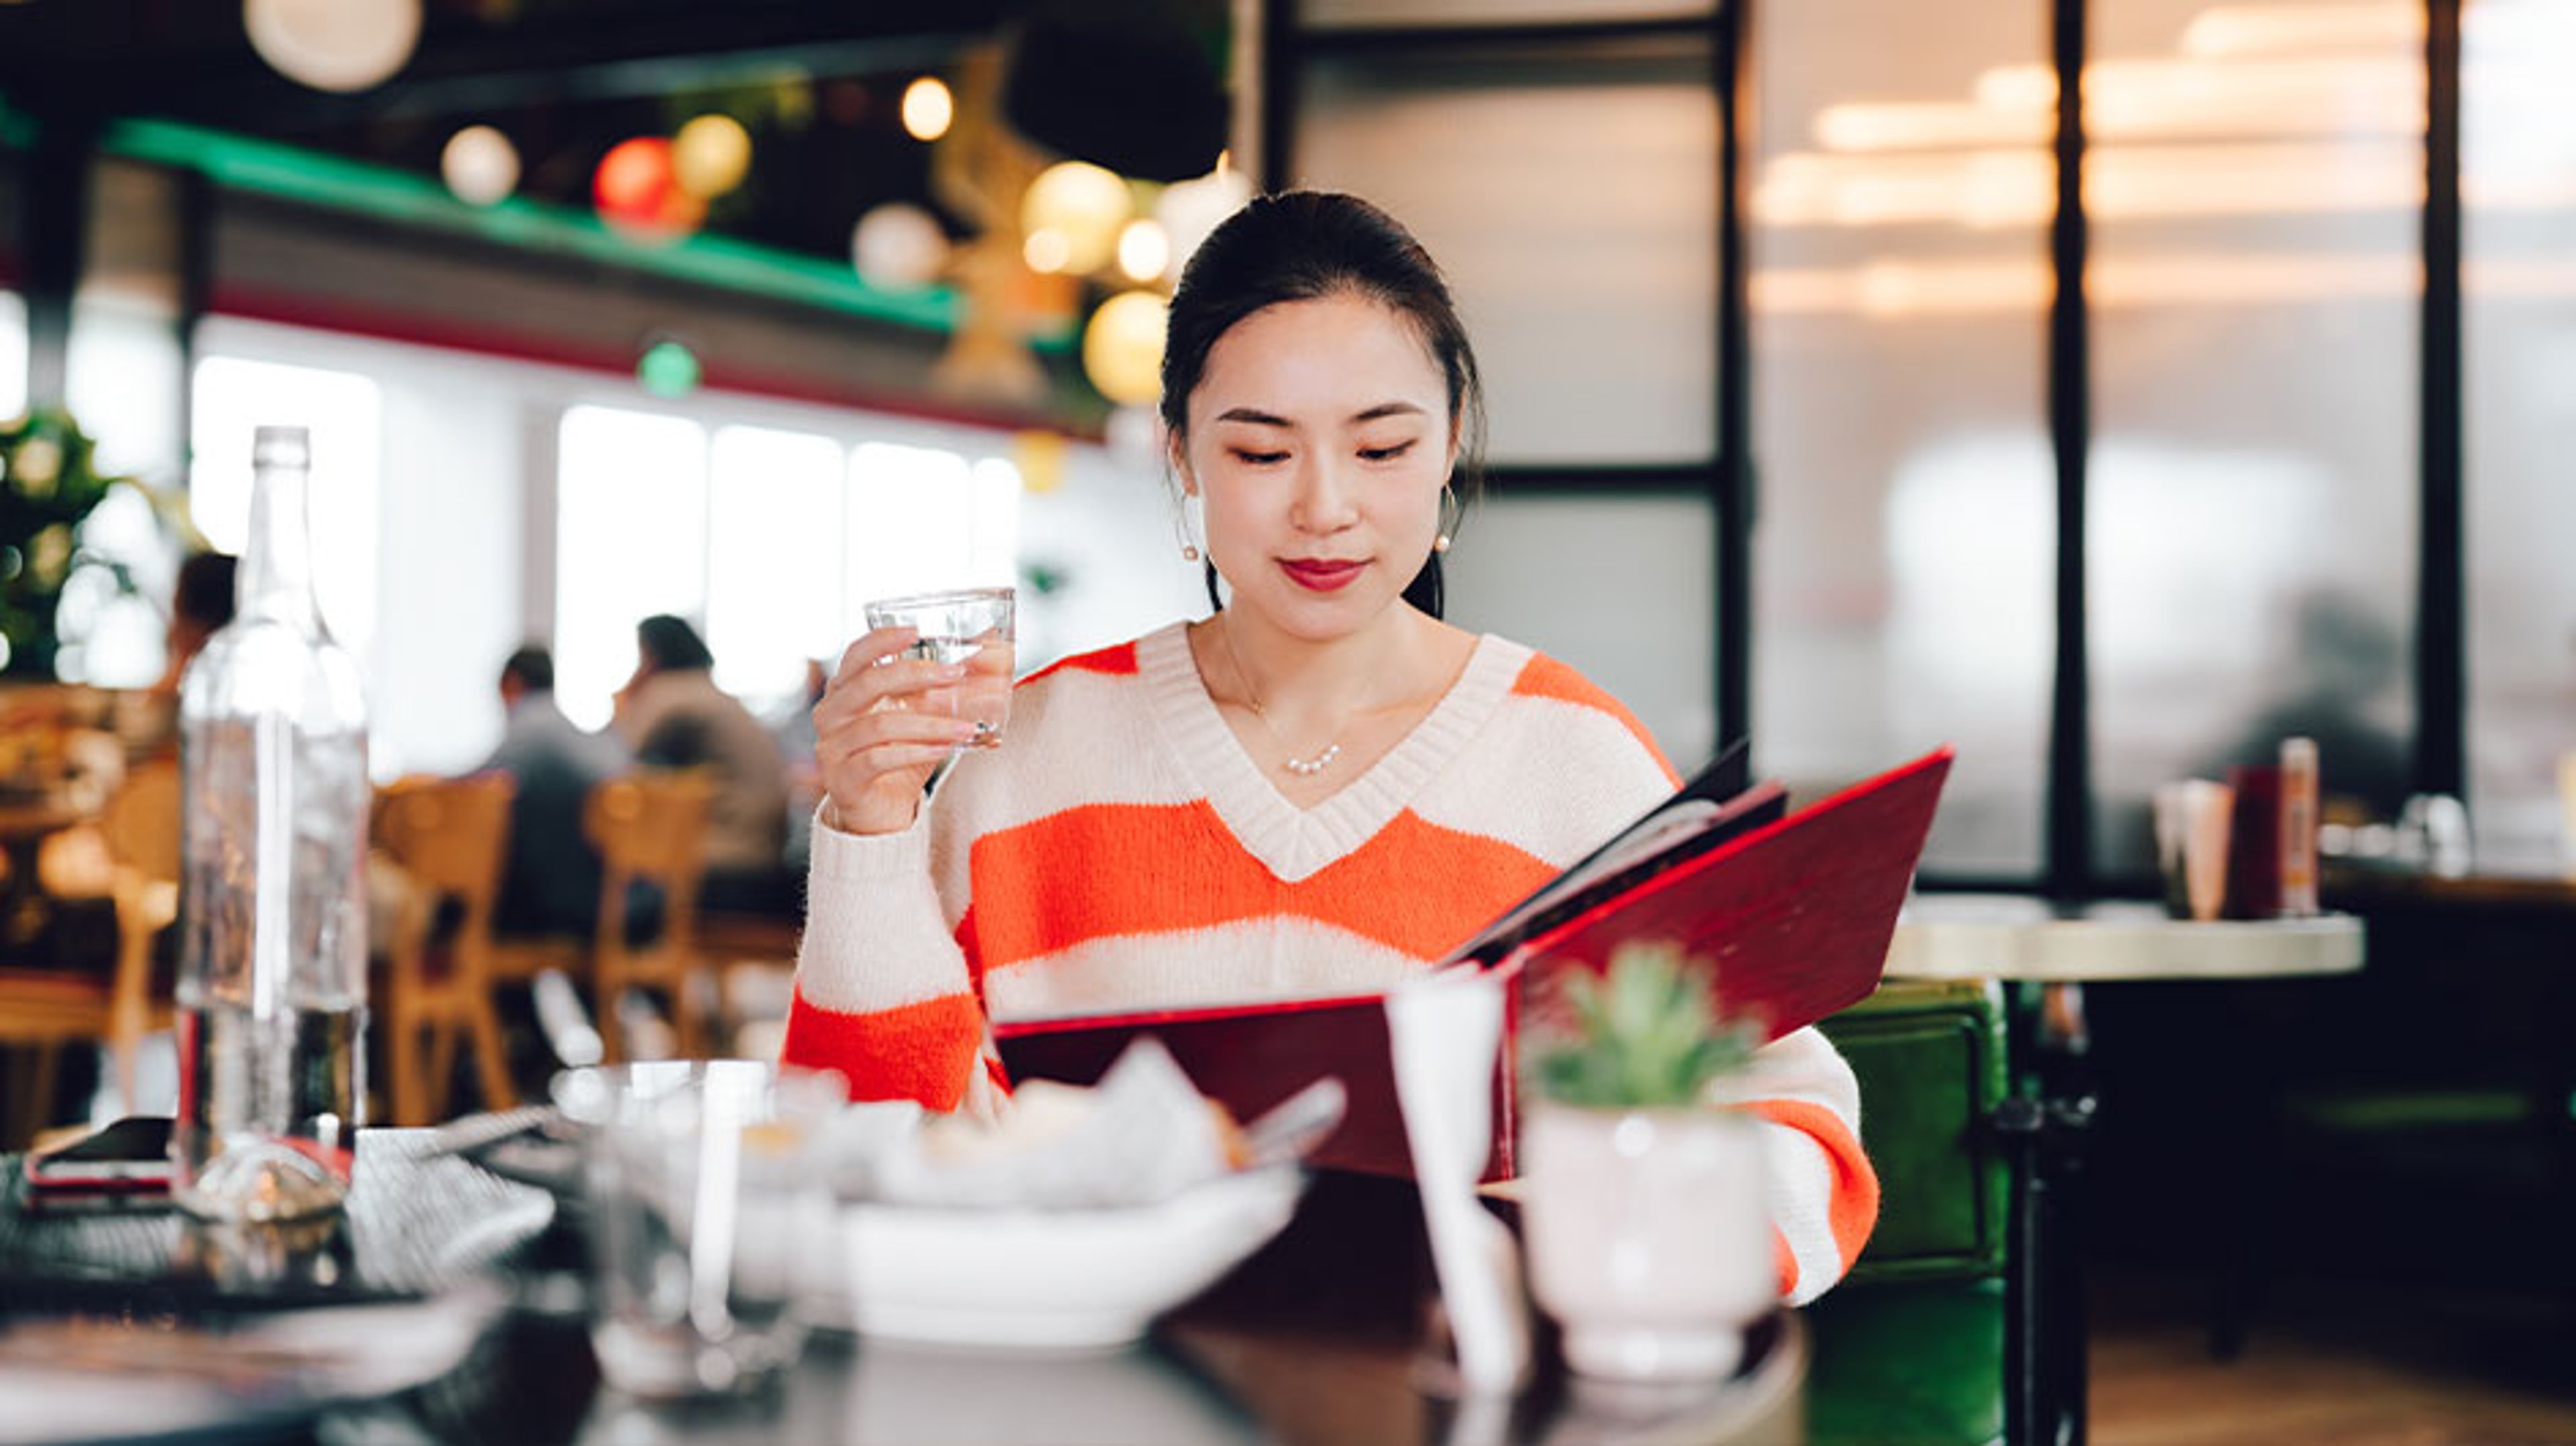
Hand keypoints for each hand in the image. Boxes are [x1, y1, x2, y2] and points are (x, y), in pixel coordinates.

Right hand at [813, 627, 984, 834]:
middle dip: (916, 675)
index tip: (915, 632)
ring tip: (967, 728)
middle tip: (956, 674)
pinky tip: (943, 750)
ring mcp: (832, 747)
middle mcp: (832, 714)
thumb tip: (995, 647)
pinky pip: (879, 759)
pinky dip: (916, 752)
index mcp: (846, 690)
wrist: (880, 812)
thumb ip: (951, 685)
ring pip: (880, 725)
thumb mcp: (927, 715)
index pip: (856, 655)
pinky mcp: (842, 779)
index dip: (882, 640)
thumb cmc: (901, 755)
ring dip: (929, 724)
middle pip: (869, 683)